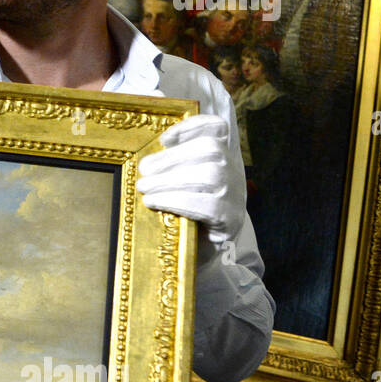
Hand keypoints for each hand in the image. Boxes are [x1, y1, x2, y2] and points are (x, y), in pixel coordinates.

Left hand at [136, 113, 244, 244]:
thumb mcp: (176, 182)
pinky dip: (176, 201)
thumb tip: (149, 141)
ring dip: (170, 179)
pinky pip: (208, 205)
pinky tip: (154, 202)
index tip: (164, 138)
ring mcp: (236, 196)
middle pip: (211, 149)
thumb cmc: (180, 212)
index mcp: (220, 156)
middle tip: (144, 170)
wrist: (193, 255)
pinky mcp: (230, 221)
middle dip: (172, 157)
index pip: (218, 128)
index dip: (193, 126)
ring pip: (211, 175)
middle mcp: (234, 172)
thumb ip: (169, 160)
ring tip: (145, 187)